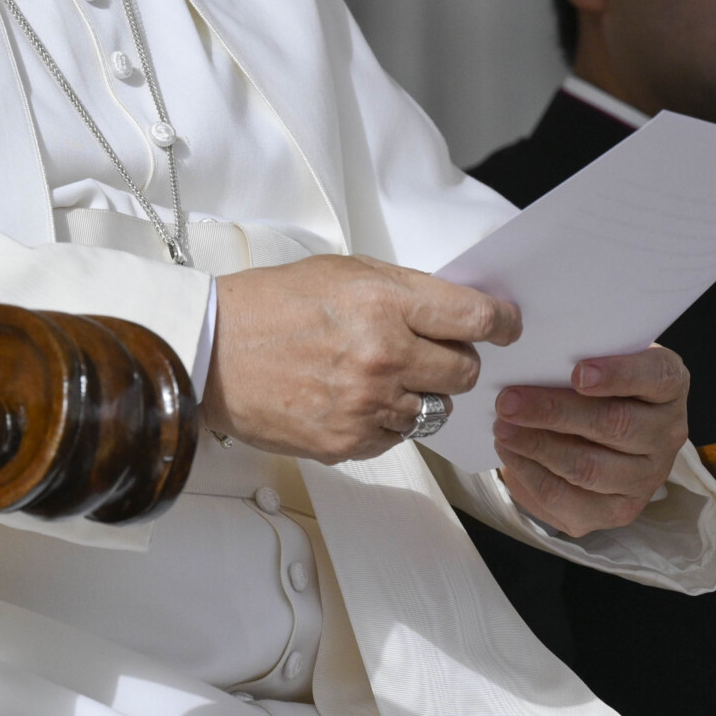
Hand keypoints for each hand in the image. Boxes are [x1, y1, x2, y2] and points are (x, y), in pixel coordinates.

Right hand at [201, 254, 520, 462]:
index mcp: (384, 301)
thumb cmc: (268, 306)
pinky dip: (386, 422)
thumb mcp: (341, 272)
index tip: (505, 326)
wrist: (210, 351)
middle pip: (465, 371)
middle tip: (426, 352)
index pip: (475, 319)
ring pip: (435, 409)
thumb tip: (453, 312)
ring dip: (417, 394)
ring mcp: (368, 404)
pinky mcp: (351, 443)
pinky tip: (352, 399)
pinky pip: (399, 437)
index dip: (501, 323)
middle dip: (453, 360)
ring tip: (377, 376)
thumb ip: (402, 292)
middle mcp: (383, 355)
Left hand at [493, 345, 689, 535]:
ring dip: (537, 448)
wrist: (604, 428)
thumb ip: (578, 354)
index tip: (578, 373)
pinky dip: (532, 477)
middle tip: (508, 402)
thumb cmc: (596, 383)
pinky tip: (510, 456)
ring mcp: (647, 477)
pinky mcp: (620, 511)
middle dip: (553, 412)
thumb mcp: (598, 358)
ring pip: (589, 467)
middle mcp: (667, 433)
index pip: (656, 376)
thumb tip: (529, 360)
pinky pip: (569, 500)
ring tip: (502, 429)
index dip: (619, 375)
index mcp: (669, 385)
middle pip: (614, 425)